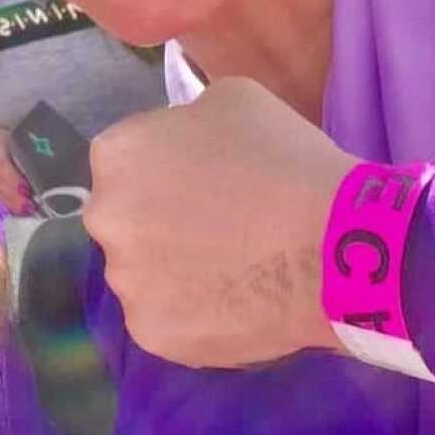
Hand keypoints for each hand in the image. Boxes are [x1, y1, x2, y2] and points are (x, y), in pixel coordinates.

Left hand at [84, 77, 355, 367]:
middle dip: (160, 221)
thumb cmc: (284, 160)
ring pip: (143, 273)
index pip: (129, 160)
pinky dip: (194, 314)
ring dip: (174, 270)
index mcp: (117, 155)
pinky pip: (167, 318)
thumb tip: (183, 148)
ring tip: (234, 269)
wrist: (329, 245)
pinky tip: (236, 302)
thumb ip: (187, 122)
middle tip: (219, 226)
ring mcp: (125, 281)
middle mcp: (105, 218)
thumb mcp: (231, 100)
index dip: (169, 169)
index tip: (207, 180)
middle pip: (127, 218)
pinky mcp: (151, 333)